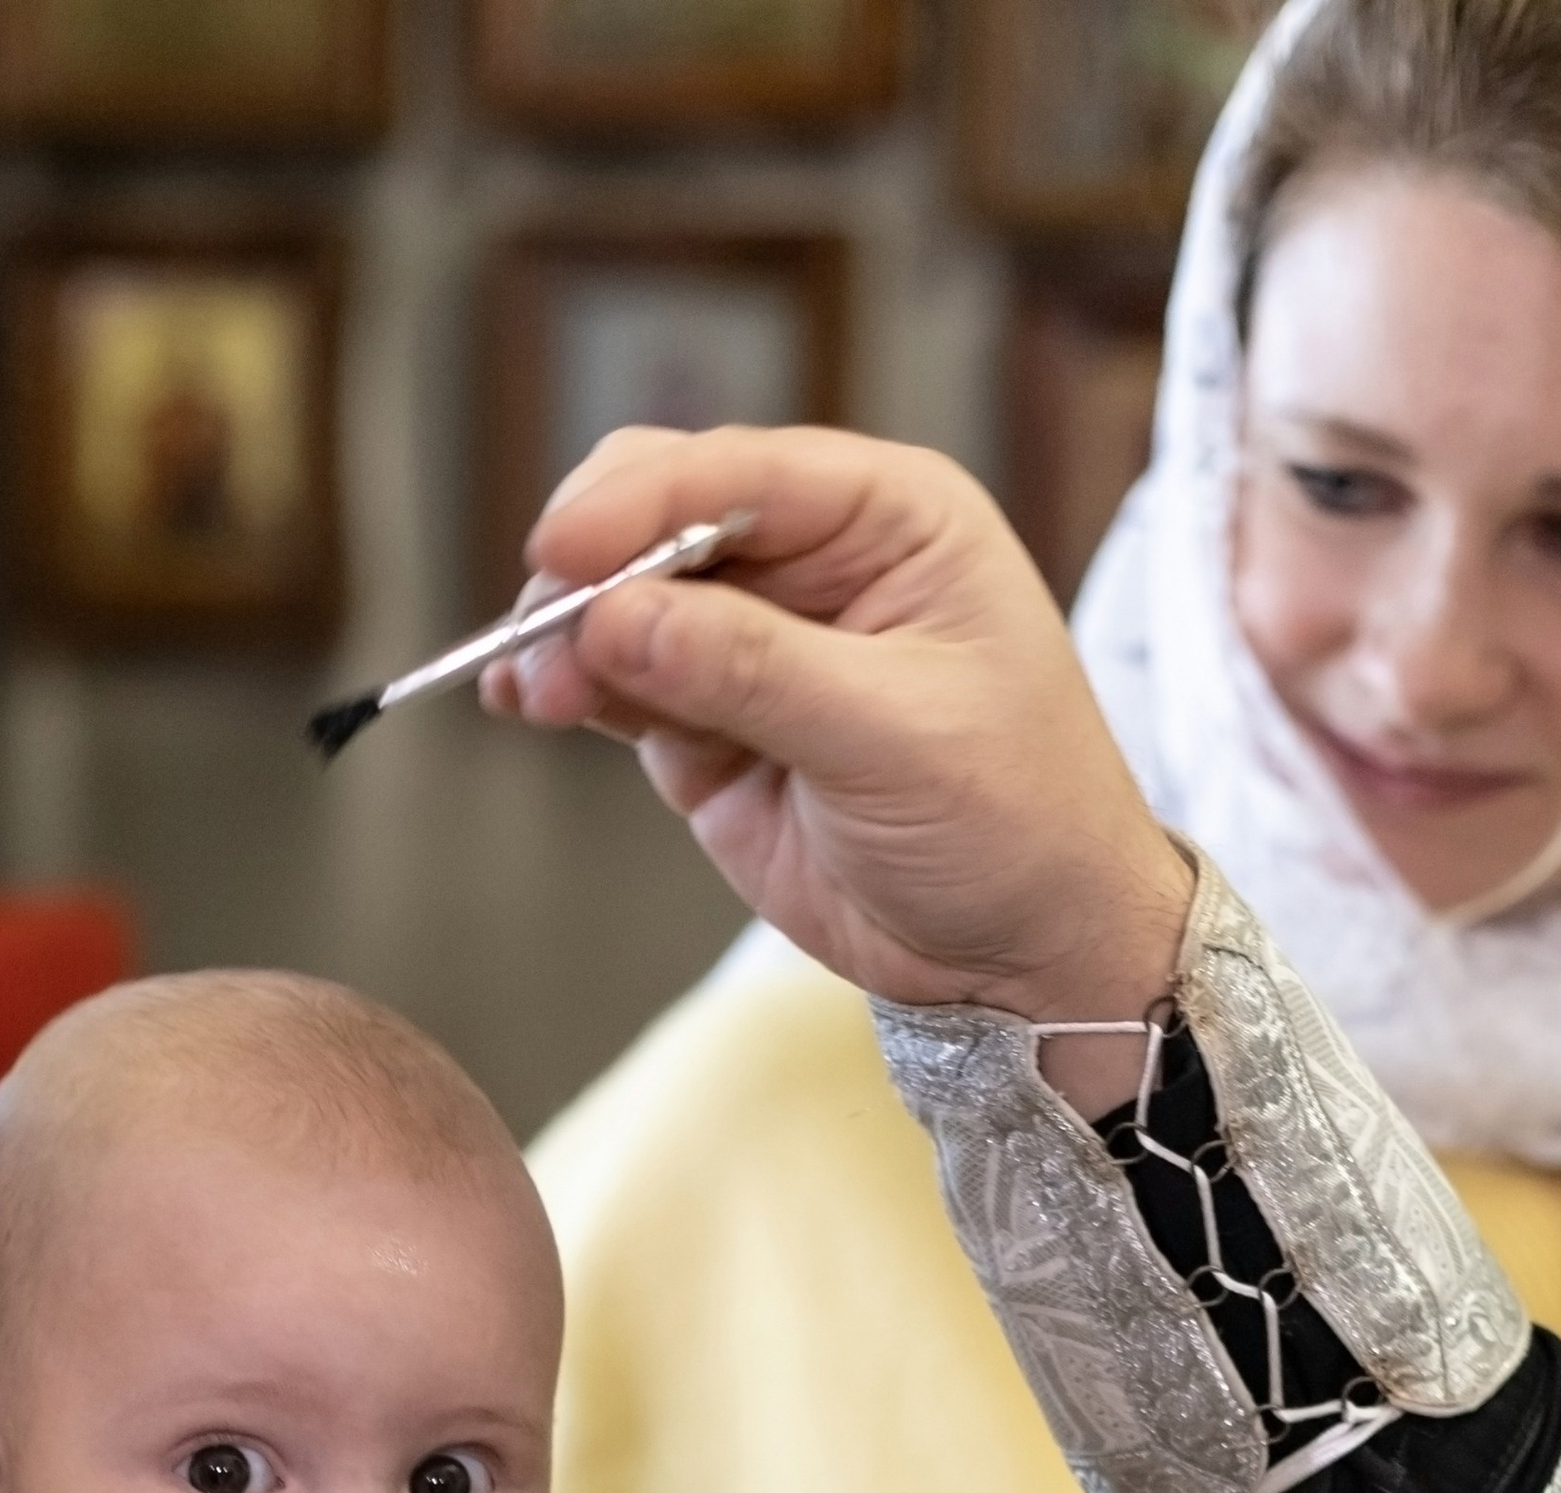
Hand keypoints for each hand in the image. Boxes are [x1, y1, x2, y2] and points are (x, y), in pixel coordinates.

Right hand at [487, 422, 1192, 1076]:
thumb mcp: (893, 737)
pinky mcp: (715, 726)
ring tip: (531, 688)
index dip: (640, 504)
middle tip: (540, 636)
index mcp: (889, 517)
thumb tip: (616, 618)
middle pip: (661, 517)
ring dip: (567, 636)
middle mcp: (816, 561)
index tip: (562, 550)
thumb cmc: (1014, 822)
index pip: (739, 474)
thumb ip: (751, 670)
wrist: (1029, 951)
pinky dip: (572, 689)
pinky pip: (624, 685)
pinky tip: (534, 702)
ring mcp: (756, 645)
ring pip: (626, 602)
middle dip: (591, 568)